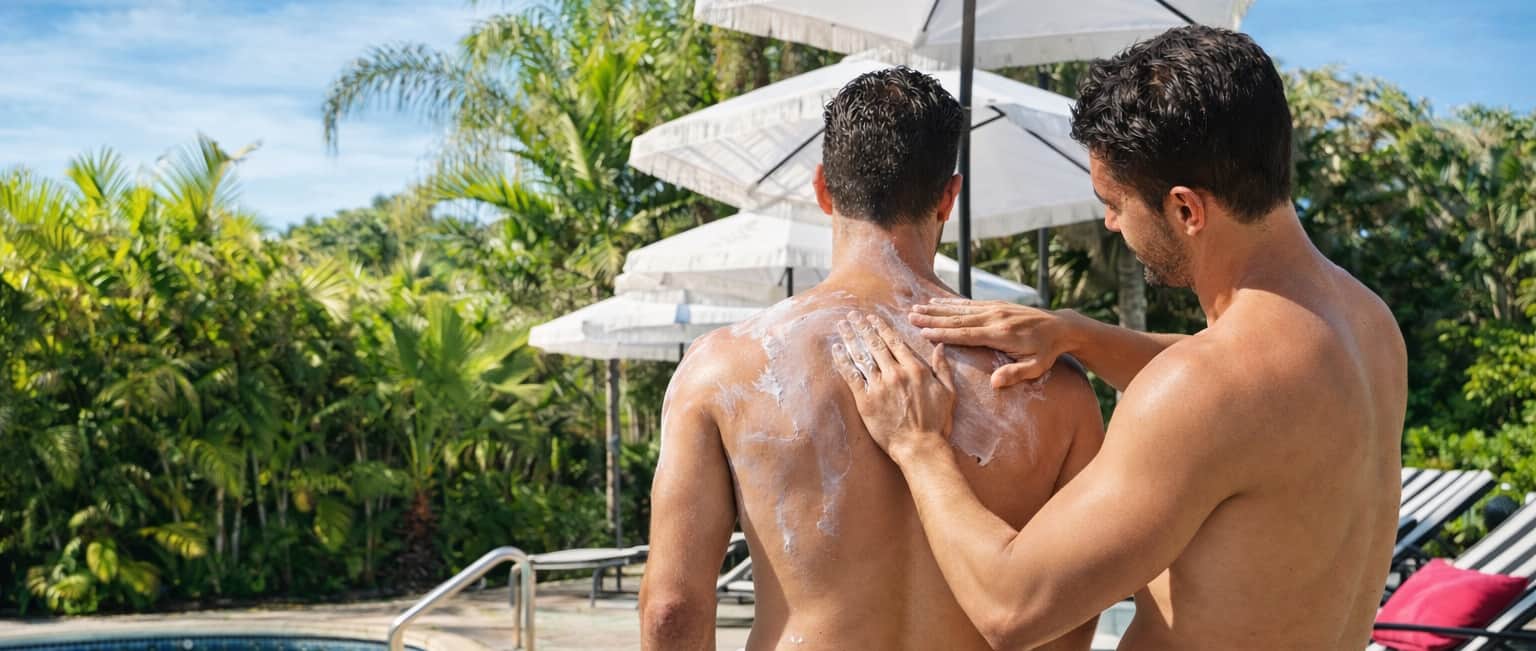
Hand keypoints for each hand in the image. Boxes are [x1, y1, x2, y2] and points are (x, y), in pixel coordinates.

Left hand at [830, 312, 955, 463]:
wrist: (920, 447)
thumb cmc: (936, 423)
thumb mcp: (948, 392)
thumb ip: (943, 367)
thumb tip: (939, 346)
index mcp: (915, 369)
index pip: (894, 341)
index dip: (881, 327)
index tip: (872, 317)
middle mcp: (896, 373)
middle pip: (875, 344)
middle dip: (862, 327)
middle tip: (852, 315)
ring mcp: (879, 386)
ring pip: (862, 356)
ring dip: (851, 338)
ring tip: (842, 326)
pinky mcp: (866, 401)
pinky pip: (851, 376)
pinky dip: (843, 361)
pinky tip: (836, 350)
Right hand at [910, 298, 1079, 387]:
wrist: (1061, 326)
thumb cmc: (1047, 351)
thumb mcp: (1036, 367)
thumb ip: (1015, 374)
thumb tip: (994, 383)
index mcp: (1001, 334)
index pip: (966, 334)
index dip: (943, 334)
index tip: (923, 333)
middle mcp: (995, 318)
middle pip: (958, 319)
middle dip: (933, 318)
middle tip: (910, 317)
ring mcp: (995, 309)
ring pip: (960, 309)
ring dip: (937, 309)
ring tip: (917, 308)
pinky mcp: (996, 305)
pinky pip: (969, 304)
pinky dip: (951, 304)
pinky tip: (938, 303)